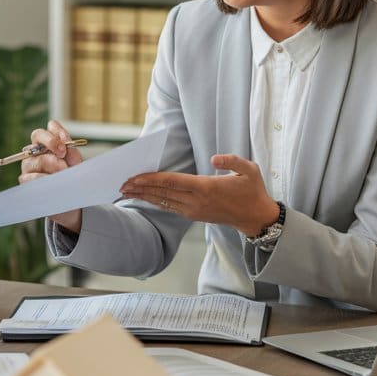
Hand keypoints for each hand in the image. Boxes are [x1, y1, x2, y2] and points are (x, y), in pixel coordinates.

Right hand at [18, 119, 83, 230]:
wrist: (70, 201)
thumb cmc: (72, 179)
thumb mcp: (75, 164)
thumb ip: (71, 152)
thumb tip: (64, 142)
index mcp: (50, 144)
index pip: (50, 128)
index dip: (57, 131)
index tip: (66, 141)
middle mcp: (37, 150)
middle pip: (37, 135)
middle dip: (51, 143)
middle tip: (63, 154)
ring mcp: (29, 164)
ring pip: (37, 157)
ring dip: (53, 164)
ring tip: (63, 174)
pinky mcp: (25, 179)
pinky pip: (32, 176)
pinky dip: (44, 179)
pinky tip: (53, 183)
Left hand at [119, 154, 279, 236]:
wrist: (255, 218)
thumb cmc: (252, 191)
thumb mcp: (249, 170)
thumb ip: (232, 160)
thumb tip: (214, 157)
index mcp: (206, 188)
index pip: (172, 182)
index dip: (151, 179)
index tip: (134, 177)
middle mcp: (196, 201)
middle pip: (162, 193)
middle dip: (140, 188)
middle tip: (120, 183)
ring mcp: (194, 210)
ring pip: (163, 202)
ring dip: (144, 196)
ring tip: (126, 191)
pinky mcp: (194, 215)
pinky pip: (170, 208)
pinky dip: (155, 202)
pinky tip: (144, 198)